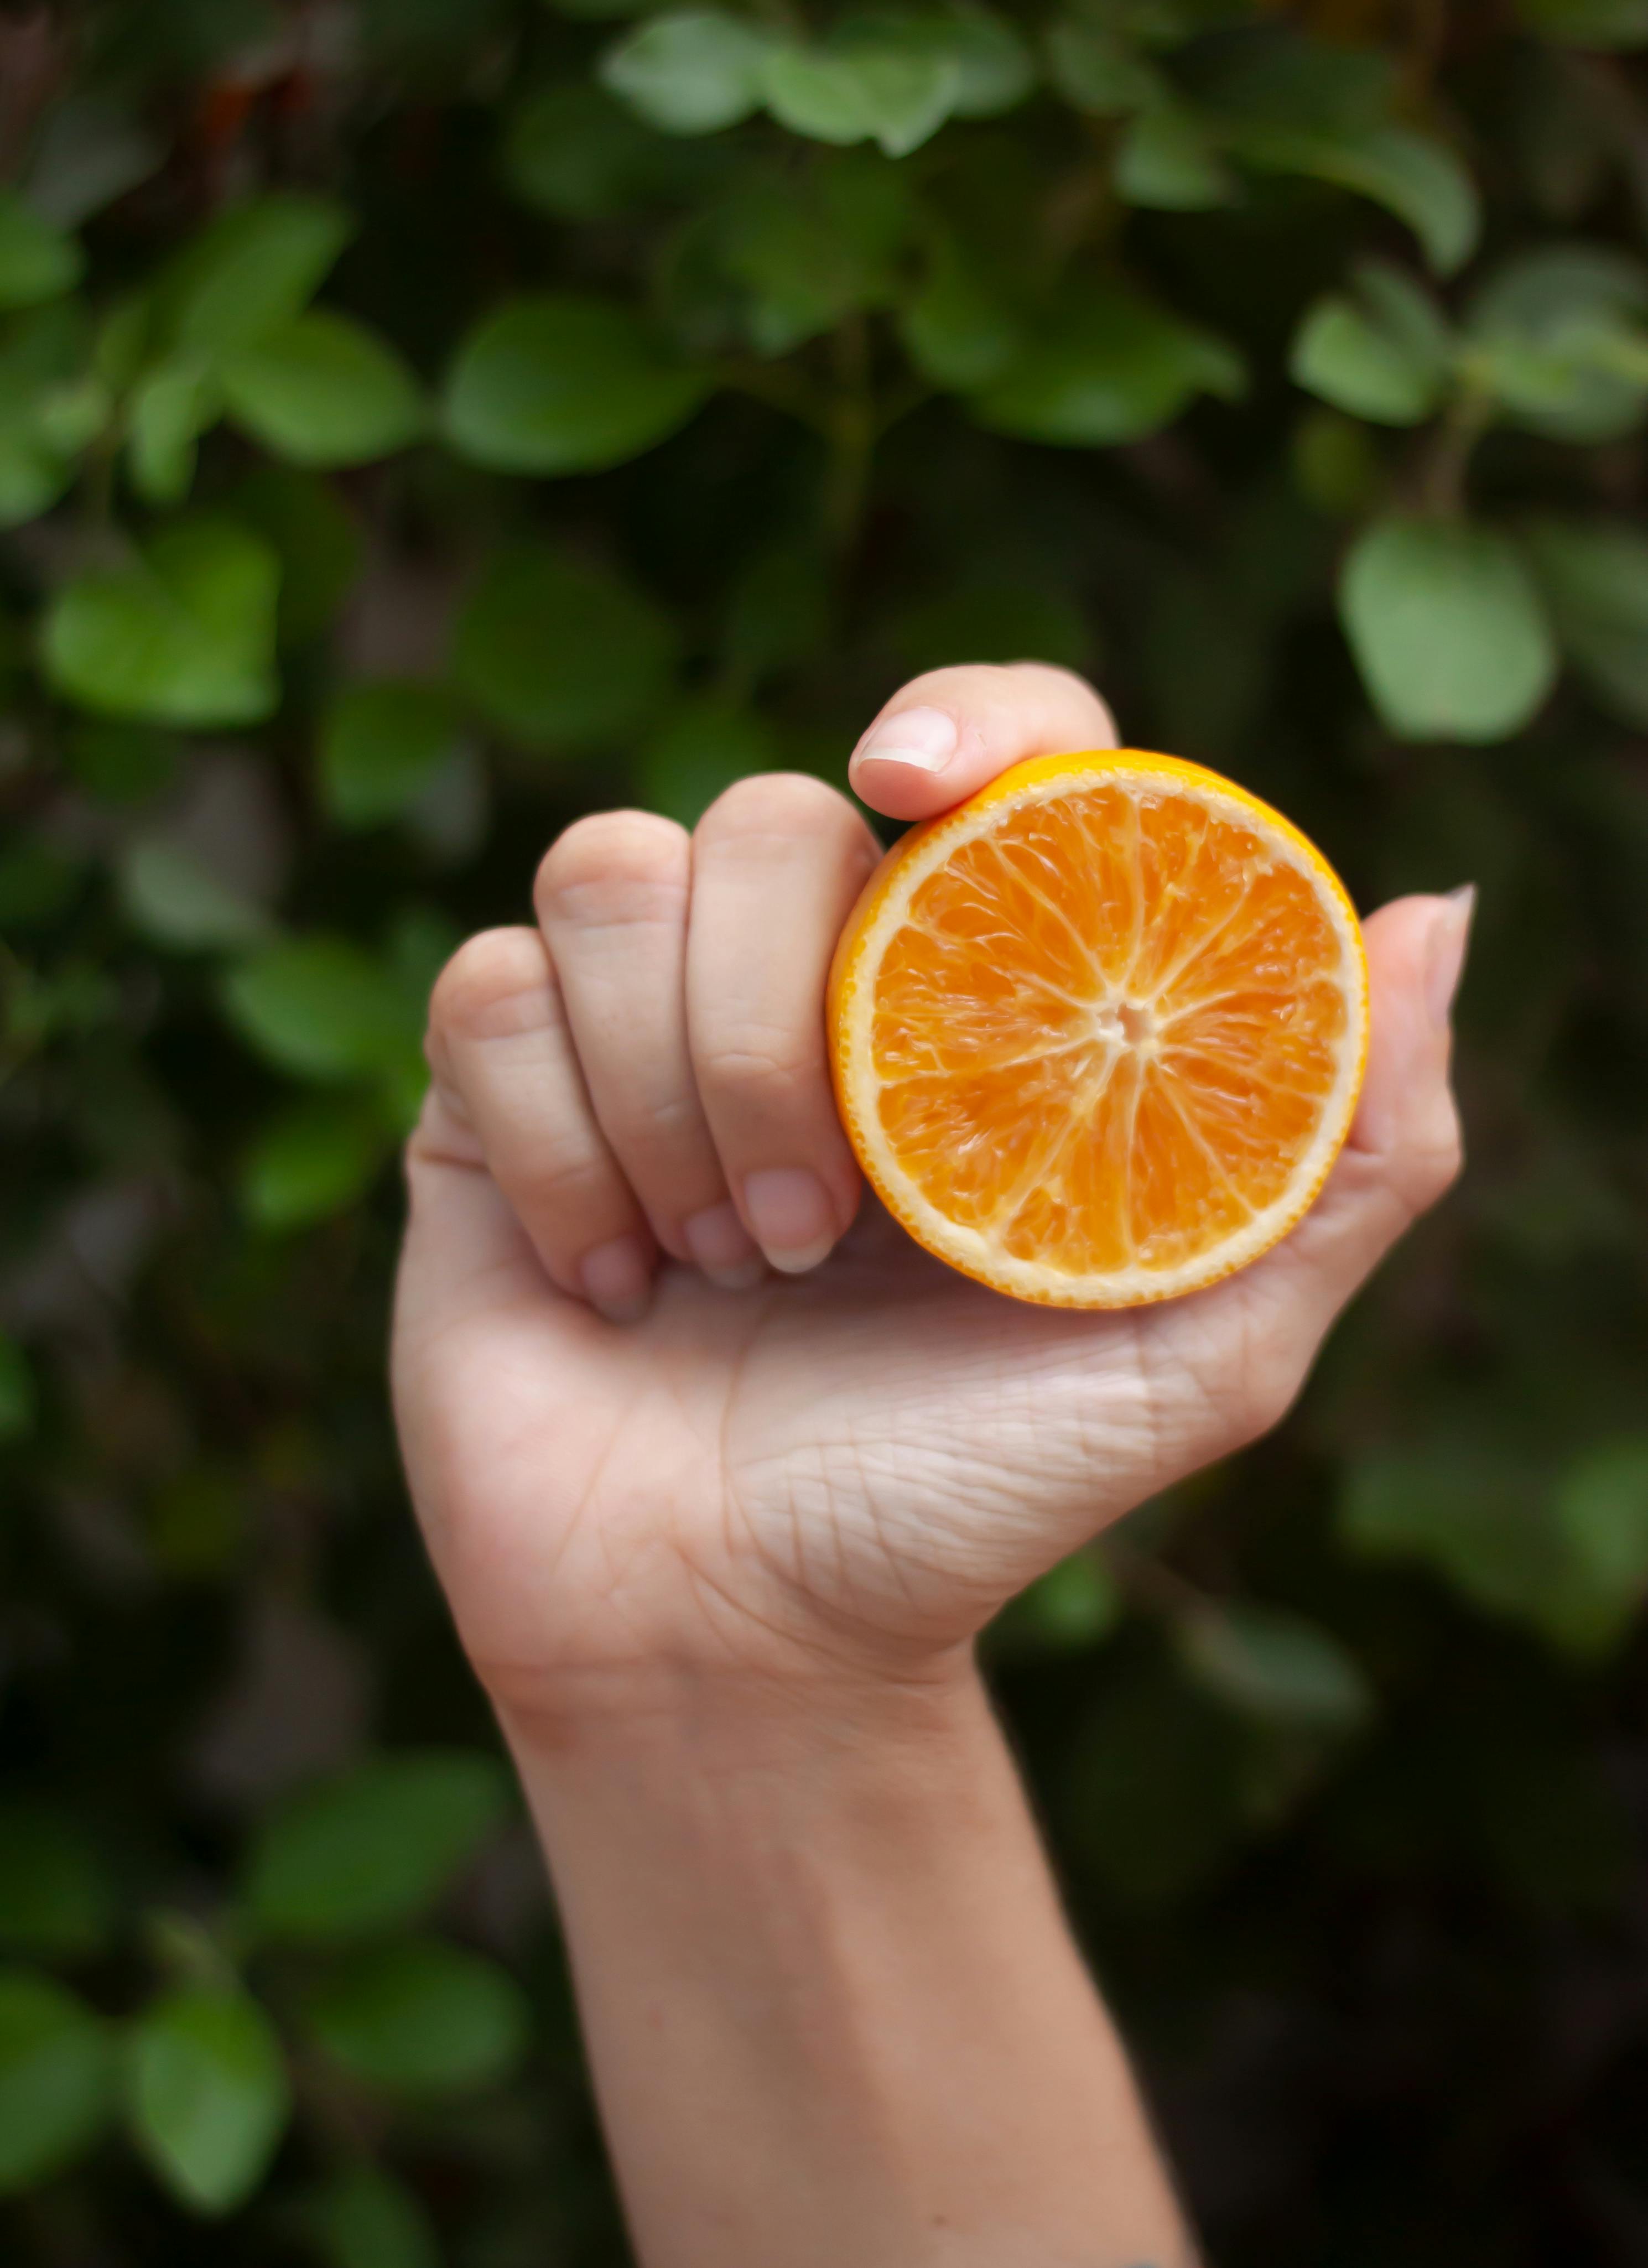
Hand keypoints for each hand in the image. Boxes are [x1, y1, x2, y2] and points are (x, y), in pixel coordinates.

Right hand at [392, 666, 1465, 1721]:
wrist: (737, 1639)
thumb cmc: (965, 1497)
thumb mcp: (1204, 1354)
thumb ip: (1351, 1157)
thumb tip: (1431, 915)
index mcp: (968, 1005)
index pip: (982, 755)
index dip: (960, 721)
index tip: (919, 784)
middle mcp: (802, 980)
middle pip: (761, 817)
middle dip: (779, 1036)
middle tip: (819, 1237)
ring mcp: (635, 1022)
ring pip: (606, 876)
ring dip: (669, 1094)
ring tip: (725, 1269)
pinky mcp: (492, 1089)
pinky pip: (488, 995)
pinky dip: (561, 1151)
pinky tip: (612, 1284)